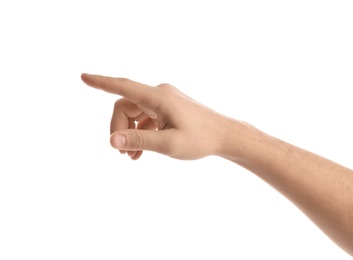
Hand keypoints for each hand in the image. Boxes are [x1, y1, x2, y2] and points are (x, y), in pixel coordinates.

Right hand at [81, 73, 231, 159]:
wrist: (224, 136)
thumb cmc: (200, 139)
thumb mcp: (168, 144)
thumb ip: (139, 141)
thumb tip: (112, 141)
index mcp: (158, 98)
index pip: (123, 87)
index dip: (102, 83)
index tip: (83, 77)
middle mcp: (159, 94)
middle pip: (125, 106)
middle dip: (120, 129)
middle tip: (122, 153)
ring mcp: (163, 101)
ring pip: (134, 113)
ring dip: (130, 133)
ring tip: (131, 157)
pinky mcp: (167, 108)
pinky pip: (145, 118)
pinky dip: (140, 132)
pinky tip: (140, 151)